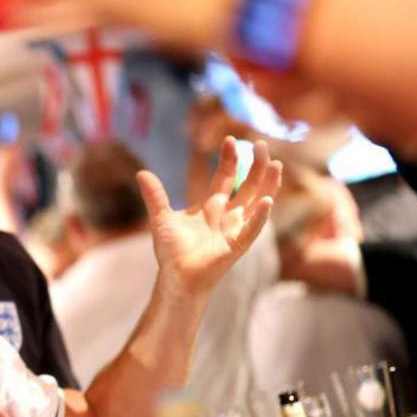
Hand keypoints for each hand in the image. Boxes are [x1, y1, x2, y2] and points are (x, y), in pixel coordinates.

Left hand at [143, 137, 279, 296]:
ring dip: (267, 185)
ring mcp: (236, 229)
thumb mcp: (161, 218)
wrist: (175, 276)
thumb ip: (155, 195)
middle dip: (256, 166)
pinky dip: (259, 216)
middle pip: (247, 185)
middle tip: (261, 144)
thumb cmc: (171, 251)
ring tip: (275, 164)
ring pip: (258, 202)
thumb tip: (141, 172)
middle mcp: (228, 215)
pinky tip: (266, 201)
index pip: (225, 177)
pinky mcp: (237, 245)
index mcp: (212, 206)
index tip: (229, 140)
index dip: (229, 159)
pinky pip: (252, 229)